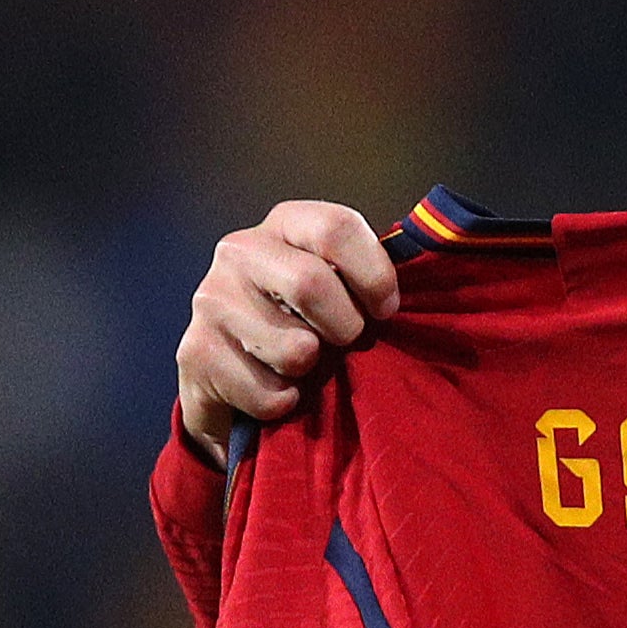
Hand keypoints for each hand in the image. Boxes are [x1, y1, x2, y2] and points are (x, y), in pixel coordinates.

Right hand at [174, 201, 399, 465]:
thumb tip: (433, 272)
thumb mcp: (338, 290)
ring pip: (292, 347)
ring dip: (313, 370)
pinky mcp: (194, 352)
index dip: (373, 275)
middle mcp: (239, 250)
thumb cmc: (304, 325)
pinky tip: (279, 393)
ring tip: (306, 366)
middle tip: (347, 343)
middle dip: (345, 328)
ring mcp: (210, 299)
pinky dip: (287, 404)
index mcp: (284, 224)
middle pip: (311, 283)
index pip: (336, 227)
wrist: (229, 380)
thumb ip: (369, 277)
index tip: (386, 310)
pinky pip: (268, 393)